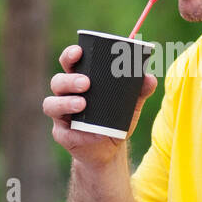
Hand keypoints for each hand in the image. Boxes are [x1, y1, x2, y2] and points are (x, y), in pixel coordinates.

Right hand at [42, 44, 157, 165]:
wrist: (109, 150)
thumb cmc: (114, 120)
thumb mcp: (130, 105)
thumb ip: (140, 91)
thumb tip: (149, 77)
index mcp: (78, 81)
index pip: (69, 63)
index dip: (69, 55)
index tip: (78, 51)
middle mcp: (65, 95)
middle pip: (58, 82)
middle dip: (69, 80)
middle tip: (86, 83)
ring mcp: (60, 116)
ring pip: (51, 104)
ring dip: (66, 103)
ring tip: (83, 104)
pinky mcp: (62, 135)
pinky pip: (63, 132)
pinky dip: (79, 133)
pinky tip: (94, 134)